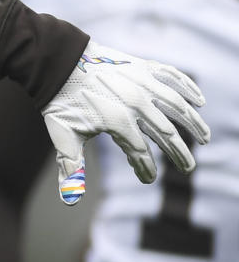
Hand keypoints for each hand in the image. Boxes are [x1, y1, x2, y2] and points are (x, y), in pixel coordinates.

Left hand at [41, 42, 208, 205]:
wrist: (57, 61)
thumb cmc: (60, 100)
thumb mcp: (63, 134)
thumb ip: (71, 167)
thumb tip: (70, 200)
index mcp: (117, 121)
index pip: (140, 153)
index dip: (145, 168)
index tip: (146, 178)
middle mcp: (134, 103)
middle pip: (165, 134)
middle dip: (178, 153)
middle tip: (187, 168)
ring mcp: (140, 82)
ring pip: (176, 106)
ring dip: (193, 124)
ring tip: (204, 138)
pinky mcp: (141, 66)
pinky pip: (171, 77)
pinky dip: (187, 87)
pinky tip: (198, 100)